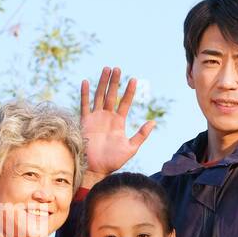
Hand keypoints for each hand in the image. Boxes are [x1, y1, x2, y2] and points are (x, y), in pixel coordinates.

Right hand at [79, 66, 156, 184]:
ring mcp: (96, 118)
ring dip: (102, 83)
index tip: (134, 79)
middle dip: (115, 82)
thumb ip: (141, 135)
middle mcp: (107, 117)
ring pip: (99, 96)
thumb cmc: (113, 161)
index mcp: (118, 122)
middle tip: (117, 68)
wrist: (96, 168)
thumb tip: (153, 122)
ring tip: (106, 69)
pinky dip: (84, 93)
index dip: (129, 91)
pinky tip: (86, 81)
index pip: (125, 102)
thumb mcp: (131, 148)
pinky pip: (84, 105)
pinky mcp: (85, 121)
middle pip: (111, 95)